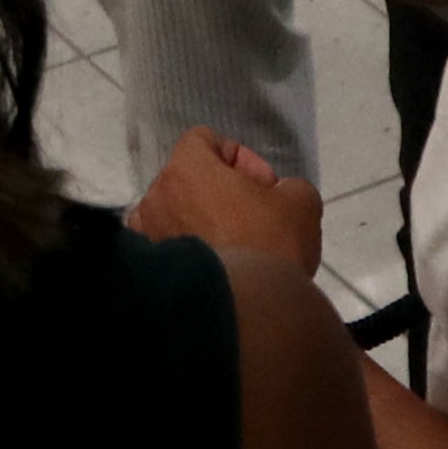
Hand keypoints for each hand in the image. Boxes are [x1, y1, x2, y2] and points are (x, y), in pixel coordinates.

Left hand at [129, 128, 322, 275]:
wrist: (245, 308)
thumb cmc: (271, 244)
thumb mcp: (301, 202)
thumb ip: (288, 186)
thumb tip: (278, 195)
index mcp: (186, 169)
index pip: (203, 140)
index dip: (239, 156)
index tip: (263, 186)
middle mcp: (156, 196)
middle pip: (190, 178)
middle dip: (224, 191)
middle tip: (257, 216)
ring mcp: (146, 232)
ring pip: (176, 211)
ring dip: (203, 219)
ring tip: (236, 243)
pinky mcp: (149, 267)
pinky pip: (167, 243)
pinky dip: (189, 247)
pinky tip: (217, 265)